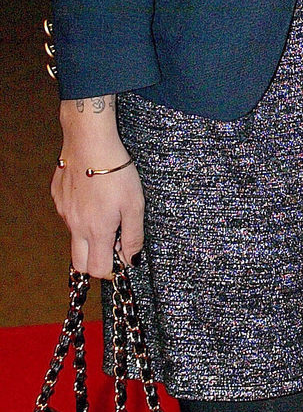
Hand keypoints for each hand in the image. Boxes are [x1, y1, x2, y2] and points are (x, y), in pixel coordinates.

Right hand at [53, 97, 143, 276]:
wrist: (89, 141)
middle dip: (96, 260)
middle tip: (113, 240)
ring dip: (89, 233)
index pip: (98, 270)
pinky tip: (93, 192)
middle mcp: (76, 226)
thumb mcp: (135, 204)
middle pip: (80, 263)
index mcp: (96, 231)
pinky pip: (68, 214)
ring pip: (74, 236)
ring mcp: (64, 211)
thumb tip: (131, 259)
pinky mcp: (58, 197)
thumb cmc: (116, 171)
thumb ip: (133, 236)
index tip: (122, 255)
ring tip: (106, 207)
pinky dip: (80, 212)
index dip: (112, 268)